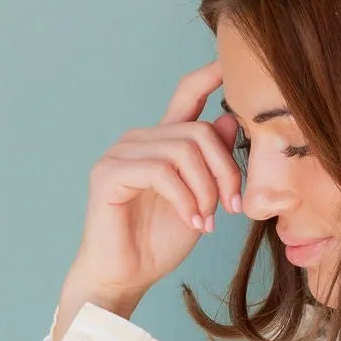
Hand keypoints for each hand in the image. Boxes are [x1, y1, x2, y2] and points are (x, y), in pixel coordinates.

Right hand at [66, 58, 241, 303]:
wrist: (124, 277)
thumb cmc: (158, 242)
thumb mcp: (201, 198)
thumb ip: (212, 161)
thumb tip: (229, 120)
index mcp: (162, 141)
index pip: (186, 94)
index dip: (209, 75)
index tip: (232, 63)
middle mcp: (139, 139)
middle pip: (199, 131)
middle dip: (225, 170)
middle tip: (231, 206)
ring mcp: (120, 153)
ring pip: (183, 150)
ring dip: (206, 189)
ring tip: (207, 218)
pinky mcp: (108, 174)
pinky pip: (161, 171)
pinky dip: (185, 198)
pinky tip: (192, 221)